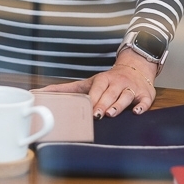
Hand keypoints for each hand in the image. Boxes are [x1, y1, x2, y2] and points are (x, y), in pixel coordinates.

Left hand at [40, 47, 158, 117]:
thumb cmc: (107, 81)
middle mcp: (117, 83)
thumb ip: (65, 90)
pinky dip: (141, 106)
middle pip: (110, 93)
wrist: (135, 68)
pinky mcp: (145, 95)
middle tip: (97, 115)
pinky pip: (145, 101)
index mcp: (103, 80)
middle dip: (104, 104)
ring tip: (112, 114)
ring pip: (126, 96)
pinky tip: (136, 112)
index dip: (93, 98)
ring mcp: (131, 89)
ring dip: (119, 105)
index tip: (88, 108)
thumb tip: (37, 93)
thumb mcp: (87, 83)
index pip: (97, 88)